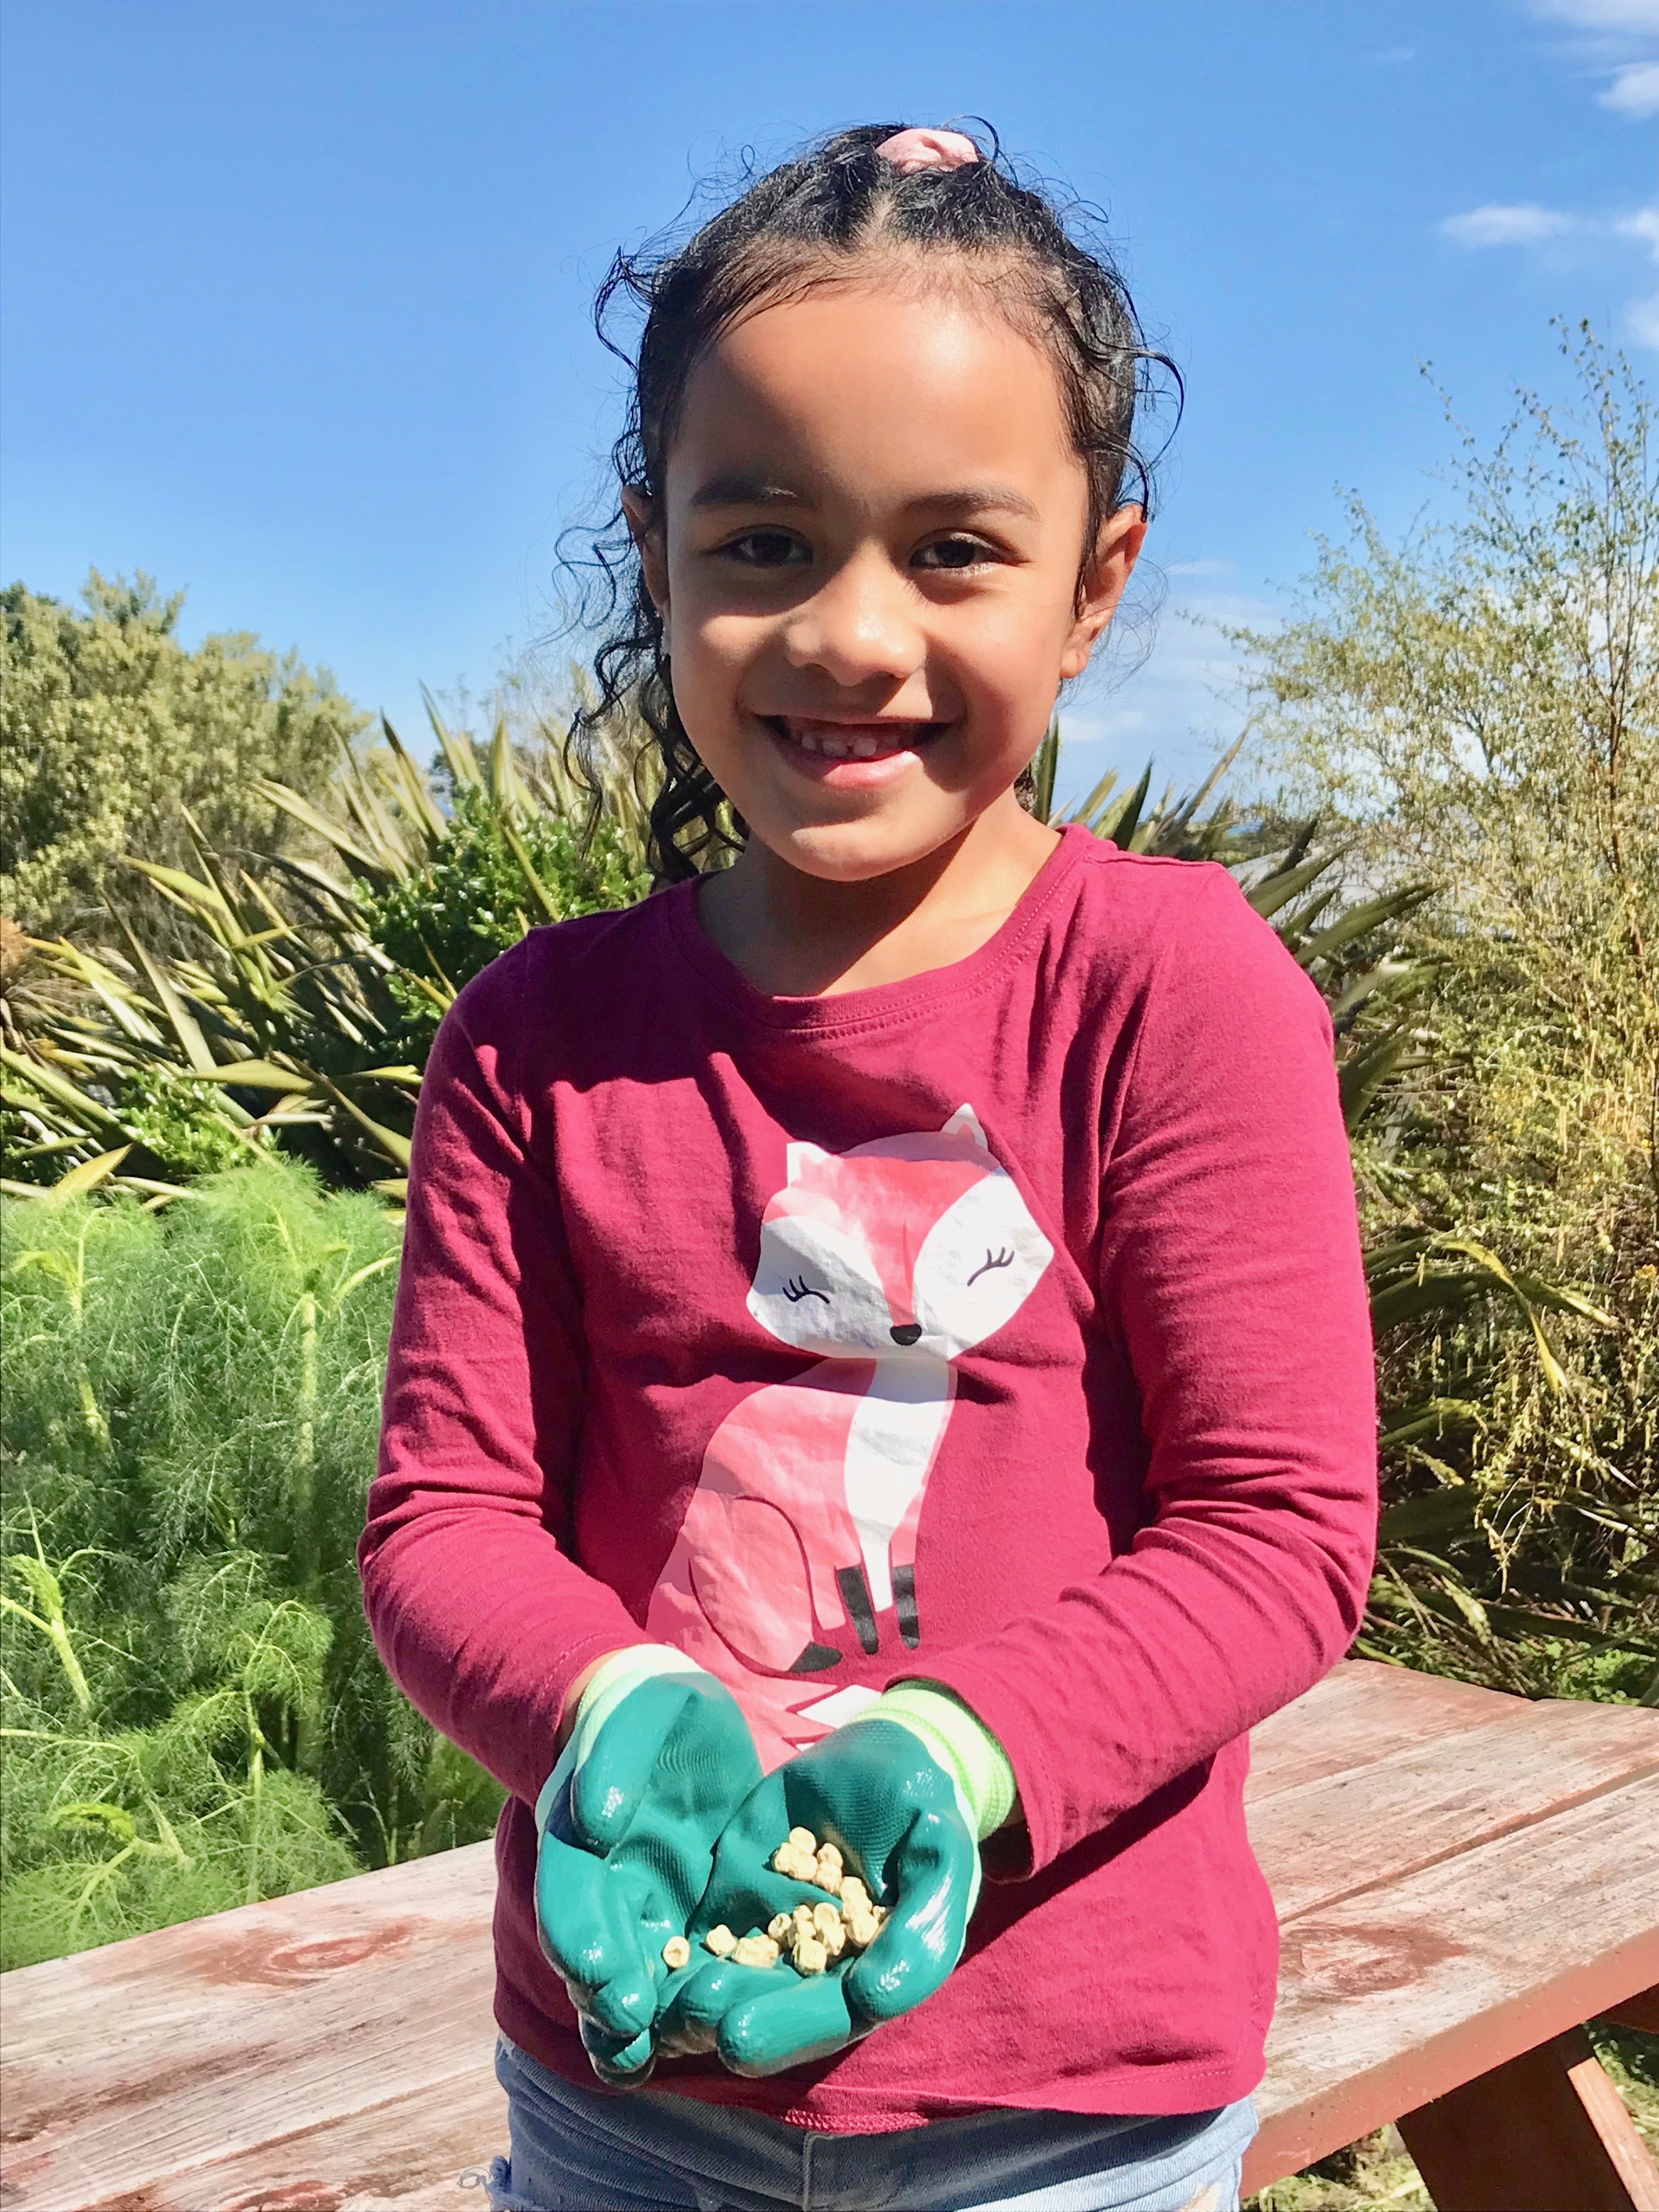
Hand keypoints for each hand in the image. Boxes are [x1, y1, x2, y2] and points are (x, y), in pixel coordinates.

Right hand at [534, 1653, 761, 2083]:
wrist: (677, 1721)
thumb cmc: (648, 1713)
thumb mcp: (634, 1720)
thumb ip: (612, 1763)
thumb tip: (591, 1822)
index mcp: (576, 1846)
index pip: (569, 1900)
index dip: (580, 1938)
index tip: (600, 1974)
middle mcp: (603, 1892)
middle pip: (597, 1957)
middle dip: (607, 1996)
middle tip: (632, 2026)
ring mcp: (646, 1913)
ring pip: (636, 1982)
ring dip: (637, 2023)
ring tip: (647, 2058)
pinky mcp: (692, 1923)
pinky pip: (688, 1974)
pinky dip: (690, 2007)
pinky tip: (707, 2040)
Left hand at [659, 1716, 978, 2076]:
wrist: (883, 1758)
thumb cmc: (926, 1814)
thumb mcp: (940, 1860)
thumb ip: (919, 1931)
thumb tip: (877, 1999)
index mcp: (866, 1978)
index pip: (823, 2016)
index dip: (784, 2028)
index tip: (736, 2037)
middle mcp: (809, 1969)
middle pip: (760, 2003)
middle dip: (718, 2014)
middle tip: (679, 2015)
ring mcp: (763, 1931)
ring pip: (718, 1972)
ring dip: (681, 1989)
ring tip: (646, 1991)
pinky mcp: (727, 1894)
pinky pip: (693, 1924)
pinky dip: (663, 1942)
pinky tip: (629, 1943)